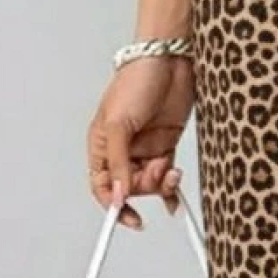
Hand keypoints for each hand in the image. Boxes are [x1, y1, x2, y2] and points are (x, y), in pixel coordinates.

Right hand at [86, 54, 195, 227]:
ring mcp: (145, 149)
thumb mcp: (119, 124)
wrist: (169, 62)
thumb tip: (118, 195)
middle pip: (130, 187)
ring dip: (161, 183)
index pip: (102, 184)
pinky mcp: (166, 145)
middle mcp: (122, 150)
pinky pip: (166, 176)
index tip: (128, 216)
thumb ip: (118, 162)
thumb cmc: (136, 82)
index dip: (113, 203)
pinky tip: (175, 200)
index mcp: (102, 145)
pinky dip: (171, 189)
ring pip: (150, 183)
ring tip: (170, 169)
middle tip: (157, 172)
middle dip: (145, 186)